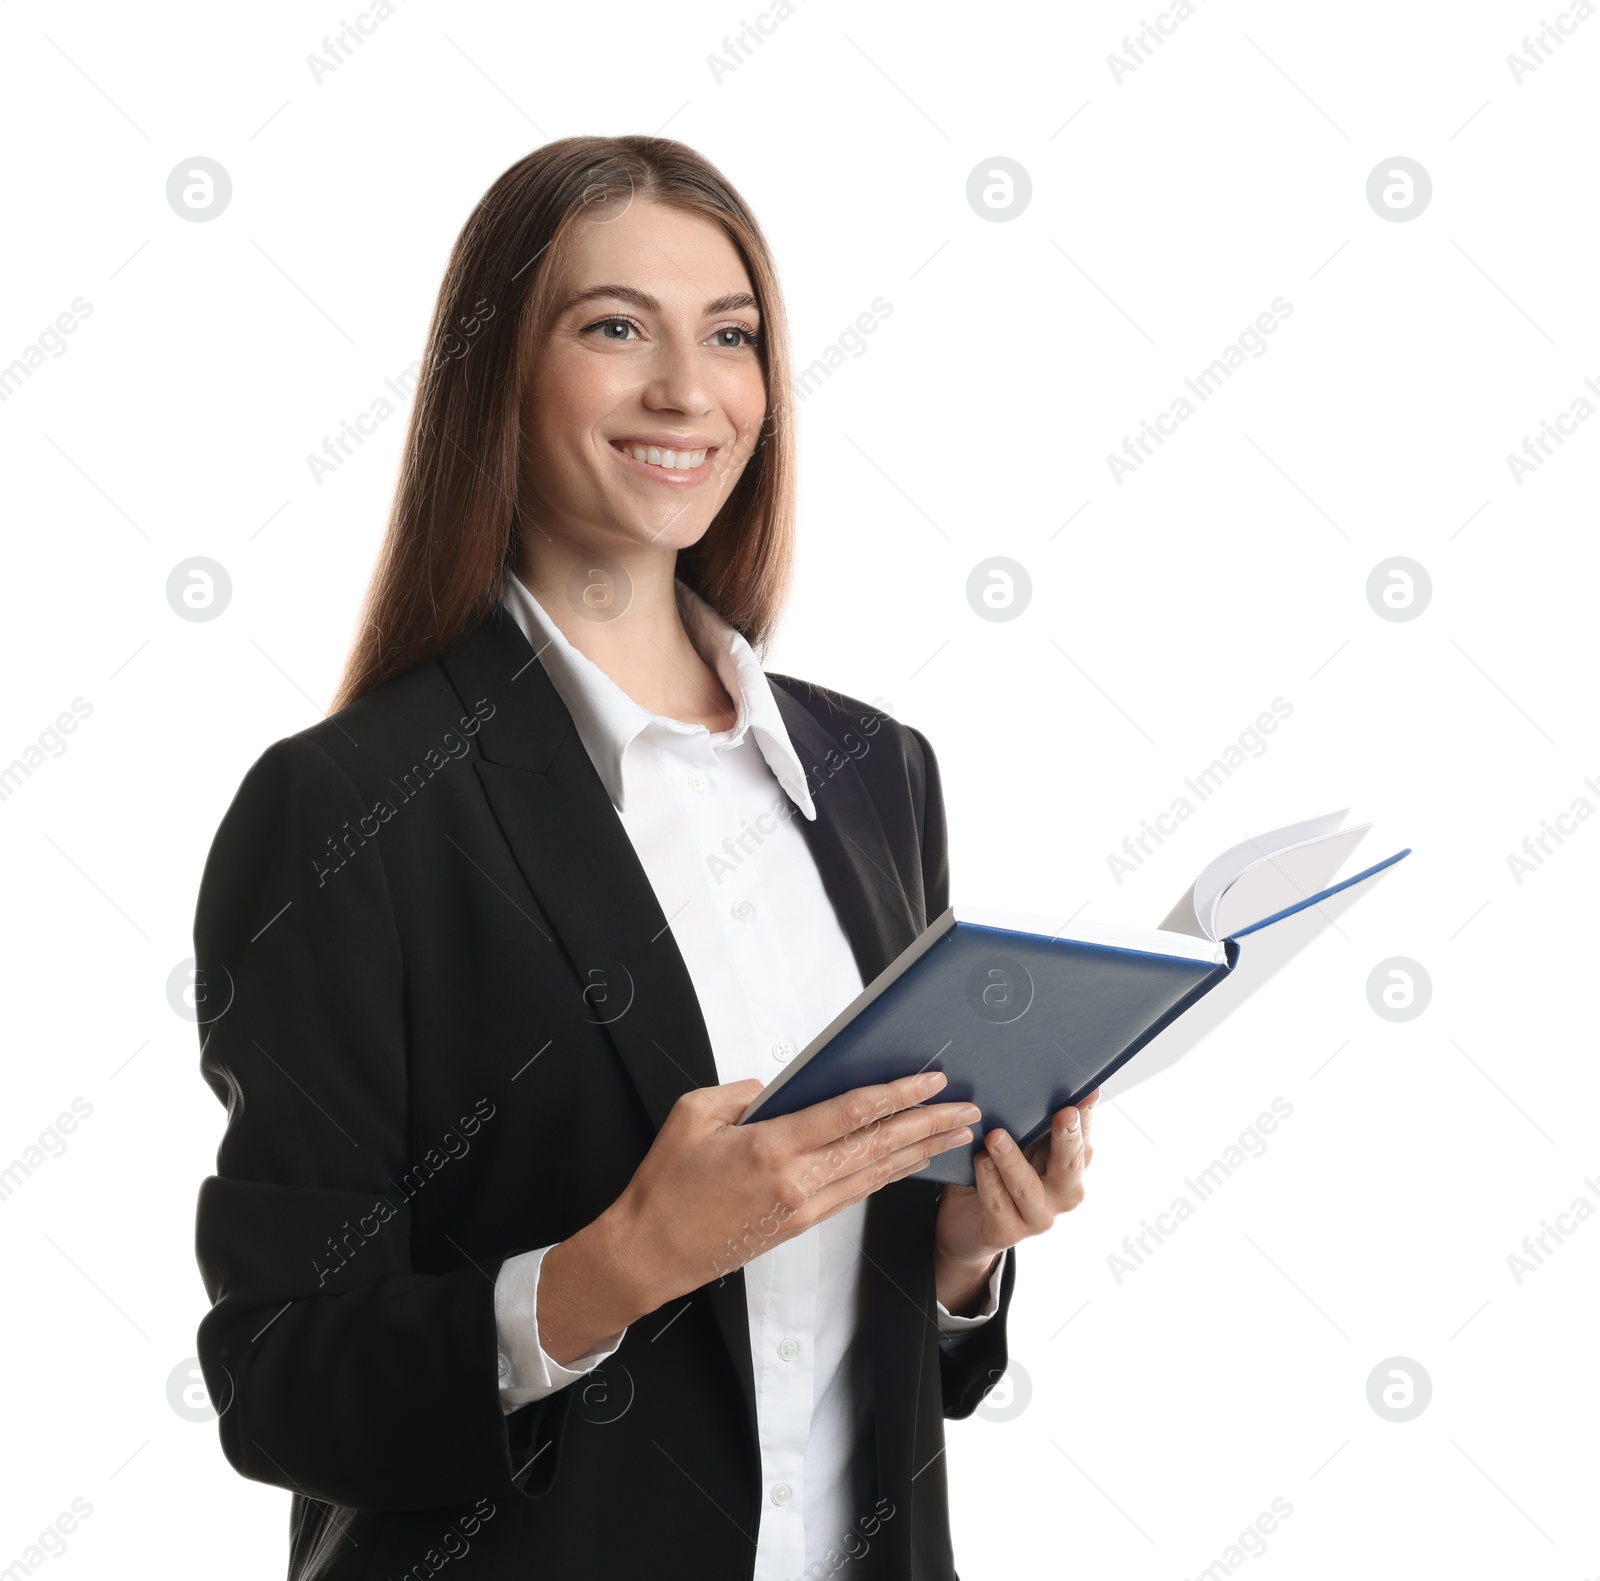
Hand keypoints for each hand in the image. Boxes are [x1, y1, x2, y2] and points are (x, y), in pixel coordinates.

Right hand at [539, 1072, 978, 1363]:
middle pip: (878, 1145)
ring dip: (919, 1151)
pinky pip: (855, 1193)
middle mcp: (798, 1180)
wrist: (650, 1253)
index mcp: (773, 1147)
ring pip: (875, 1173)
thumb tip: (779, 1089)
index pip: (851, 1113)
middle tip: (966, 1107)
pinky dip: (888, 1174)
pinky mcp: (800, 1225)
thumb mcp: (693, 1114)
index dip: (896, 1094)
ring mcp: (804, 1208)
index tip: (930, 1080)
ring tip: (955, 1133)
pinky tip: (909, 1161)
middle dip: (927, 1124)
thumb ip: (743, 1093)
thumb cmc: (665, 1184)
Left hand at [933, 1088, 1099, 1314]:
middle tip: (1064, 1113)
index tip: (1086, 1093)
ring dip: (1013, 1159)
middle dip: (1067, 1139)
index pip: (1083, 1140)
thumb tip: (1045, 1078)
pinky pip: (999, 1205)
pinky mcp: (1007, 1232)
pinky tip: (980, 1161)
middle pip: (1070, 1166)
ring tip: (997, 1136)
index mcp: (1070, 1168)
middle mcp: (1062, 1194)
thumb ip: (1034, 1121)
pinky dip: (989, 1180)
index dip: (1086, 1117)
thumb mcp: (1019, 1144)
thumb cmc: (999, 1172)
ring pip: (1028, 1187)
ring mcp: (1037, 1217)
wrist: (967, 1223)